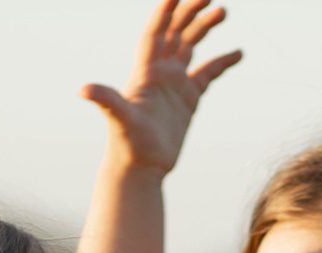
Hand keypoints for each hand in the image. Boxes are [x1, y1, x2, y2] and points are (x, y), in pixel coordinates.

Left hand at [83, 0, 241, 174]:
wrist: (140, 168)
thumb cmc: (128, 145)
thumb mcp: (120, 119)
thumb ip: (106, 100)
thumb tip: (83, 89)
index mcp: (146, 71)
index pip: (156, 32)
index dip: (164, 12)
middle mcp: (159, 72)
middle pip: (175, 32)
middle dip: (190, 12)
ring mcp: (174, 84)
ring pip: (190, 47)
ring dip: (204, 28)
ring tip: (223, 11)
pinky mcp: (187, 99)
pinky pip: (207, 74)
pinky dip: (222, 62)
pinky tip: (238, 52)